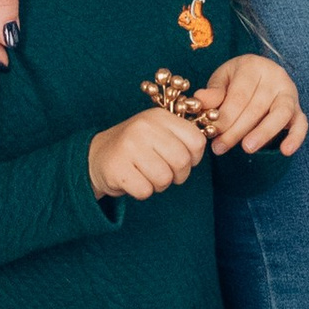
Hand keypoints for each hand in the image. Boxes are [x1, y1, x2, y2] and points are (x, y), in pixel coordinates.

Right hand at [88, 108, 208, 201]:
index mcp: (159, 117)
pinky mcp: (117, 169)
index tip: (183, 160)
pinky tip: (134, 180)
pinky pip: (145, 190)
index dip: (194, 157)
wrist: (98, 155)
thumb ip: (182, 135)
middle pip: (181, 162)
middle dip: (178, 175)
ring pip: (164, 179)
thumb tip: (210, 140)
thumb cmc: (137, 146)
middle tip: (165, 173)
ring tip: (147, 175)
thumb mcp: (158, 131)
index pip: (196, 141)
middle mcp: (144, 128)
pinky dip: (143, 192)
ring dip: (159, 184)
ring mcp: (128, 147)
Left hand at [201, 52, 307, 157]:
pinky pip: (301, 124)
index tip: (211, 133)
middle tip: (220, 147)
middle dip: (236, 130)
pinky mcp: (299, 109)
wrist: (259, 76)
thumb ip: (213, 92)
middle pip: (256, 107)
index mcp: (253, 66)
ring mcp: (290, 92)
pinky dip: (296, 137)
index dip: (225, 116)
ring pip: (280, 114)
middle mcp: (275, 76)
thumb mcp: (222, 80)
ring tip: (247, 148)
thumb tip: (201, 100)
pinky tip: (285, 150)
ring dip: (263, 133)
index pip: (239, 95)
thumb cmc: (237, 81)